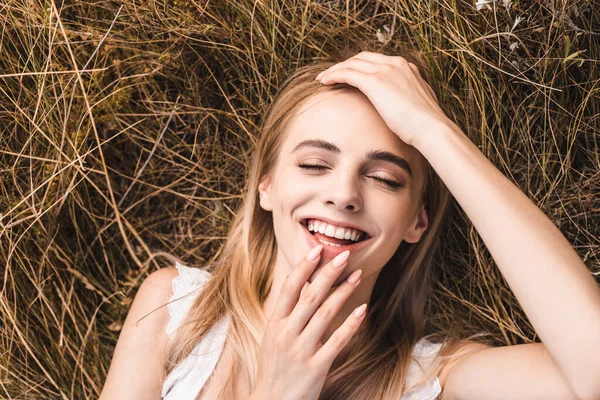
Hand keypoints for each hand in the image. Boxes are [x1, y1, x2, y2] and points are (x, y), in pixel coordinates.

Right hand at [252, 245, 365, 399]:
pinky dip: (350, 324)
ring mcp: (301, 350)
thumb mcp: (271, 336)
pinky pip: (336, 341)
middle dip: (328, 273)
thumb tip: (291, 280)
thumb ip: (283, 311)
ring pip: (325, 314)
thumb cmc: (274, 366)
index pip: (290, 289)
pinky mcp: (316, 367)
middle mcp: (286, 334)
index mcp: (275, 324)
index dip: (304, 268)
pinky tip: (362, 310)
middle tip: (344, 256)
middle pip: (310, 297)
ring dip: (343, 292)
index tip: (318, 250)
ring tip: (357, 276)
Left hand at [315, 51, 453, 147]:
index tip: (348, 75)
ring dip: (335, 69)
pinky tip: (324, 82)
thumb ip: (406, 100)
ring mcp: (386, 70)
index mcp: (407, 68)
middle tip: (330, 75)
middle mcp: (396, 64)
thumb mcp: (416, 106)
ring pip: (352, 63)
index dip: (359, 66)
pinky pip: (348, 73)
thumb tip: (400, 109)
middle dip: (344, 64)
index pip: (377, 60)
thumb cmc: (425, 126)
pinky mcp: (375, 81)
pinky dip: (334, 75)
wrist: (431, 128)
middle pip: (362, 57)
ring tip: (322, 79)